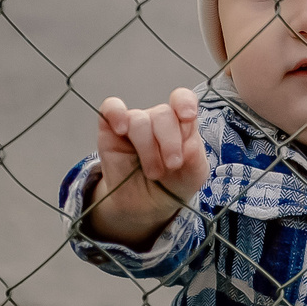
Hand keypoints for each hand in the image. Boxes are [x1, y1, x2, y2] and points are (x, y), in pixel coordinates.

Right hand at [87, 89, 204, 244]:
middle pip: (163, 114)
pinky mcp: (110, 130)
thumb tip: (190, 144)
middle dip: (169, 142)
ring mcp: (134, 123)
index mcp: (181, 124)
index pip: (183, 99)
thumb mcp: (193, 176)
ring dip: (148, 149)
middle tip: (172, 166)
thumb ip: (195, 159)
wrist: (146, 206)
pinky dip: (116, 115)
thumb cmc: (172, 185)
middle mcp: (158, 120)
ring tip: (153, 173)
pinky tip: (121, 130)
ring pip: (140, 120)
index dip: (184, 103)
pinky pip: (111, 108)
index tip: (188, 117)